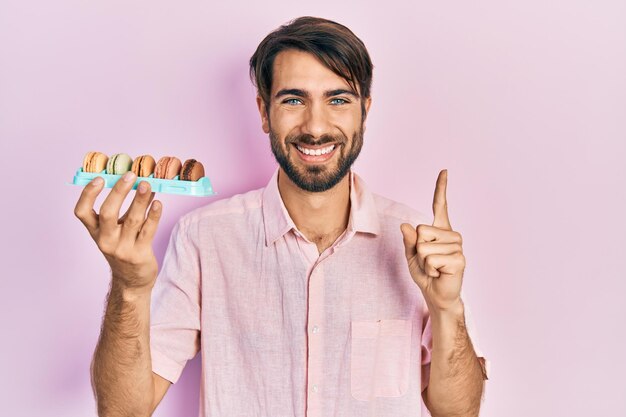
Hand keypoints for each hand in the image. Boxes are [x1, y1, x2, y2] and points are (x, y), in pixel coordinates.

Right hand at [74, 172, 162, 292]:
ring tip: (147, 184)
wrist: (132, 280)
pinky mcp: (139, 254)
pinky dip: (154, 216)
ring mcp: (122, 248)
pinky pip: (148, 231)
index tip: (99, 178)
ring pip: (132, 220)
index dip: (88, 194)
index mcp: (95, 231)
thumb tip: (142, 181)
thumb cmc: (124, 247)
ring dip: (140, 200)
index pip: (82, 212)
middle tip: (130, 175)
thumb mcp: (119, 228)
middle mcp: (105, 240)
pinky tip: (158, 203)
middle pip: (108, 213)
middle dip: (119, 192)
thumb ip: (129, 207)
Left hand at [401, 169, 464, 312]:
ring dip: (424, 263)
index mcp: (440, 230)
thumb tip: (405, 226)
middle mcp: (451, 234)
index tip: (444, 171)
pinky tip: (440, 274)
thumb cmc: (426, 275)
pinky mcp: (459, 259)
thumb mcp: (412, 256)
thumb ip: (409, 241)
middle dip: (418, 250)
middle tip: (428, 263)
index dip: (441, 188)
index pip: (440, 205)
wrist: (436, 295)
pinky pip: (431, 259)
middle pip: (421, 231)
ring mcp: (457, 246)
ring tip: (434, 269)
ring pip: (424, 247)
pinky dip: (430, 270)